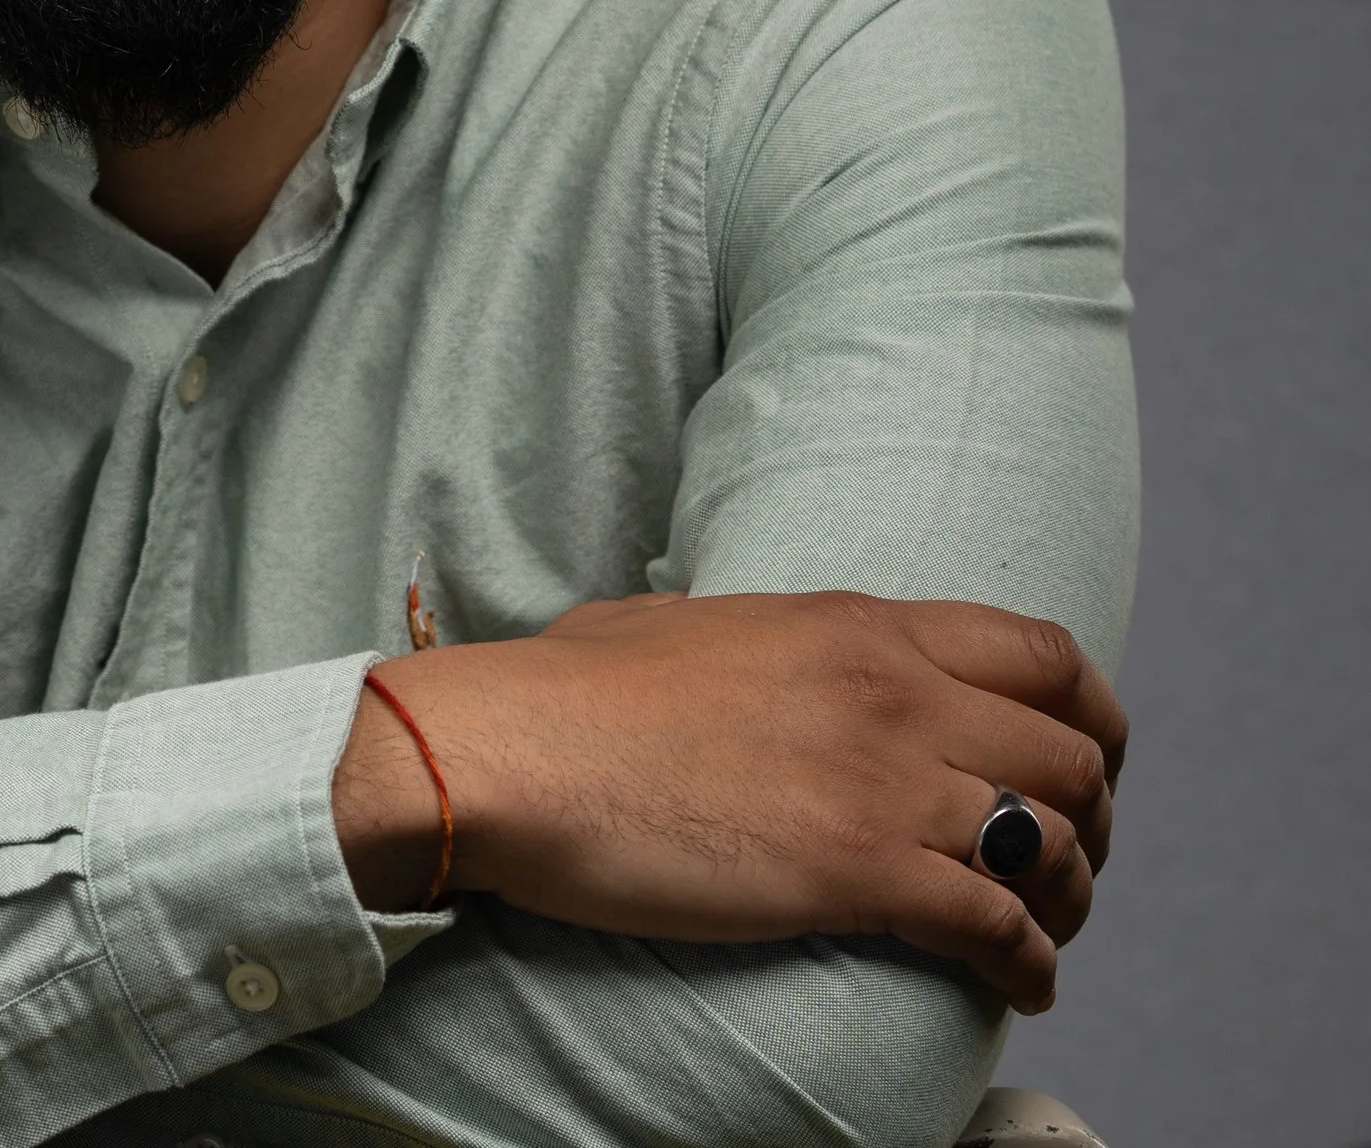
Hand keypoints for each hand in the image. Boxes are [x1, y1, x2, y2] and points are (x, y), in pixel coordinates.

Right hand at [334, 590, 1124, 1013]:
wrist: (514, 749)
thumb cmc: (570, 690)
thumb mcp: (685, 623)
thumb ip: (756, 636)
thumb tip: (748, 651)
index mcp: (855, 624)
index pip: (1041, 651)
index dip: (1092, 712)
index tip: (1091, 756)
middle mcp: (892, 693)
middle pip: (1072, 753)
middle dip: (1095, 816)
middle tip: (1070, 859)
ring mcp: (880, 782)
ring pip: (1053, 843)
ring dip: (1069, 897)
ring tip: (1047, 931)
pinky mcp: (855, 873)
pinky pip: (998, 927)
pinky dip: (1030, 965)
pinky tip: (1022, 987)